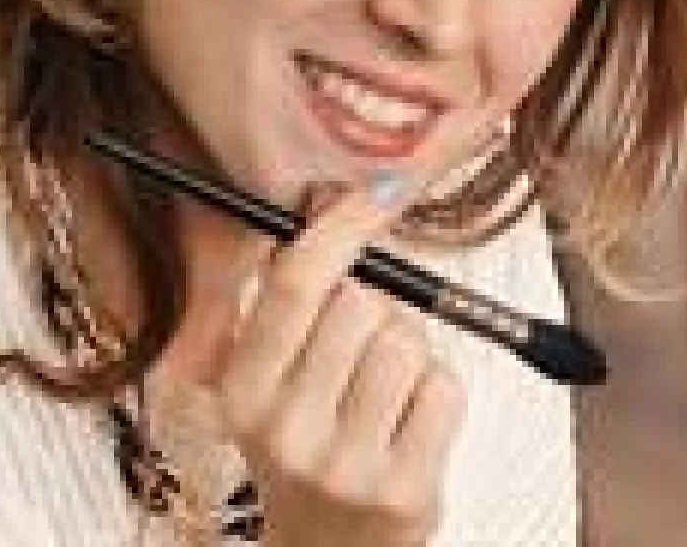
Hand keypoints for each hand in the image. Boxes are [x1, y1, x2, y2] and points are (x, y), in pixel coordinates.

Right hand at [212, 181, 466, 546]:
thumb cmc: (307, 442)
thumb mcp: (272, 375)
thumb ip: (294, 295)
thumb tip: (328, 198)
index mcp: (242, 387)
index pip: (295, 282)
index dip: (341, 227)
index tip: (374, 194)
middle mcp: (285, 429)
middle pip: (360, 305)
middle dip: (377, 305)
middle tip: (367, 336)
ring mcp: (345, 465)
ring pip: (406, 343)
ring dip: (409, 349)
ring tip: (387, 385)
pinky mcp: (404, 491)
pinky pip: (444, 388)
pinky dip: (437, 389)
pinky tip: (410, 419)